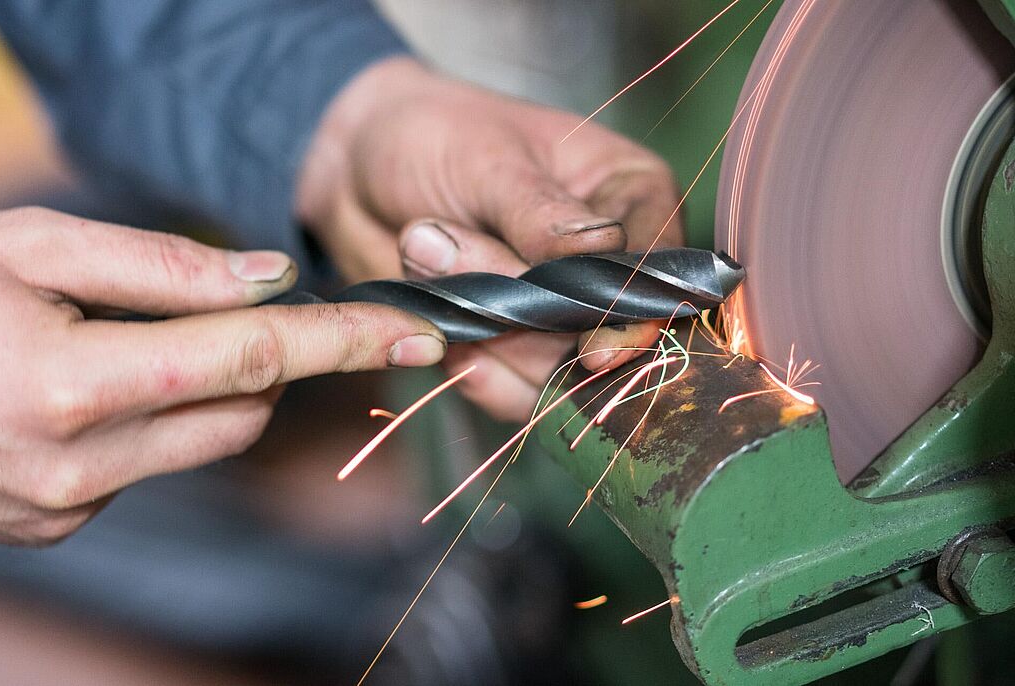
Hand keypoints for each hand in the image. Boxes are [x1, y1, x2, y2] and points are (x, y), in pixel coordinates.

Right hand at [0, 207, 444, 543]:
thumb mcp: (26, 243)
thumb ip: (158, 265)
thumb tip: (266, 282)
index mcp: (65, 386)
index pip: (243, 363)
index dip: (338, 342)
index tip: (412, 330)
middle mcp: (71, 470)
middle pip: (236, 417)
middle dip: (263, 365)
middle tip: (235, 311)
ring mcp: (60, 512)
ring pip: (192, 448)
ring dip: (194, 393)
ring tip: (106, 342)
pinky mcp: (48, 530)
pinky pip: (137, 473)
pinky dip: (137, 426)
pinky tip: (63, 392)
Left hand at [297, 57, 682, 420]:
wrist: (357, 168)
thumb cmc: (434, 136)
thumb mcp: (487, 159)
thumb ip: (541, 214)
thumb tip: (602, 249)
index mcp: (632, 194)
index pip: (657, 270)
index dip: (631, 316)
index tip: (595, 348)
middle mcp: (612, 263)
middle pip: (605, 335)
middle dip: (523, 316)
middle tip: (435, 242)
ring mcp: (563, 315)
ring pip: (555, 372)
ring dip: (483, 331)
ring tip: (420, 248)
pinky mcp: (516, 353)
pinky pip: (513, 395)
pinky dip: (471, 369)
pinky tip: (437, 322)